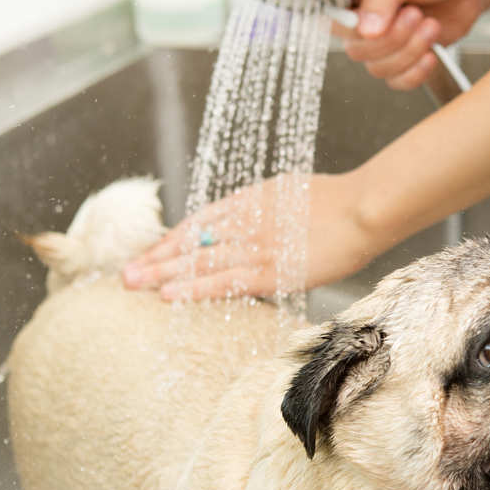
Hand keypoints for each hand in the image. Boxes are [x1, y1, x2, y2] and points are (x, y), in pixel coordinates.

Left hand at [122, 172, 379, 300]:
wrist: (362, 209)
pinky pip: (225, 281)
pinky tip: (172, 295)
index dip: (173, 240)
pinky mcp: (271, 270)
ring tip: (135, 284)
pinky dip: (196, 288)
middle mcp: (245, 221)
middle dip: (157, 257)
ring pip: (200, 261)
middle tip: (126, 273)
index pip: (200, 222)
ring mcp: (256, 246)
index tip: (151, 253)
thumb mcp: (292, 194)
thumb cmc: (338, 202)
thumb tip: (249, 220)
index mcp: (251, 200)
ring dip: (165, 274)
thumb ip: (266, 208)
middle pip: (192, 241)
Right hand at [339, 0, 485, 89]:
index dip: (356, 27)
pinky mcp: (404, 58)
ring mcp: (384, 41)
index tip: (383, 19)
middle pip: (357, 50)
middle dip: (393, 38)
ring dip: (409, 52)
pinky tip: (432, 53)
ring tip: (431, 25)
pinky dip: (416, 72)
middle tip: (417, 14)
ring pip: (378, 69)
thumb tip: (365, 30)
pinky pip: (397, 81)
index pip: (336, 20)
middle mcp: (364, 17)